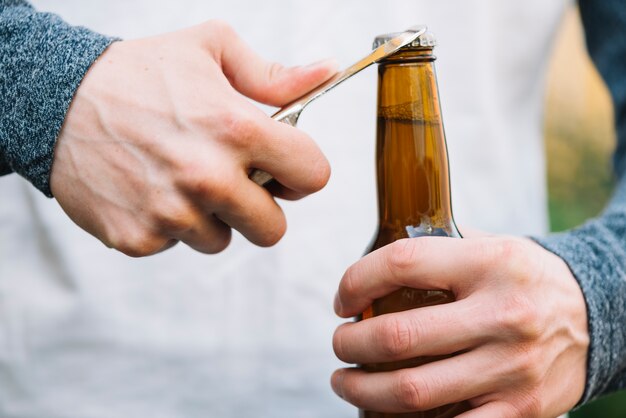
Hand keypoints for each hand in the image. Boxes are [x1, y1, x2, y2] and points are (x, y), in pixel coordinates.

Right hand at [50, 21, 336, 256]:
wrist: (54, 101)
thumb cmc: (138, 74)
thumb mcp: (210, 49)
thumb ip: (273, 74)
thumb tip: (325, 73)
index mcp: (237, 130)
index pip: (313, 175)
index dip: (303, 172)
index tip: (284, 168)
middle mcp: (208, 177)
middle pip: (274, 228)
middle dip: (259, 206)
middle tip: (232, 179)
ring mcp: (172, 213)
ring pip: (222, 240)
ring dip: (211, 217)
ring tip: (181, 179)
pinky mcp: (139, 238)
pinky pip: (176, 246)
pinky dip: (169, 225)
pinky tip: (149, 190)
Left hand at [332, 233, 588, 416]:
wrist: (596, 315)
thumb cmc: (523, 278)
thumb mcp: (489, 246)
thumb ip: (436, 251)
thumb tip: (370, 269)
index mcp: (490, 263)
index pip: (401, 263)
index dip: (356, 281)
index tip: (344, 300)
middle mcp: (503, 314)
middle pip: (399, 335)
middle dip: (351, 344)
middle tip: (340, 343)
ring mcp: (512, 367)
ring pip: (413, 389)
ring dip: (363, 389)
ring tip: (347, 381)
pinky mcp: (521, 408)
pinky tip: (388, 414)